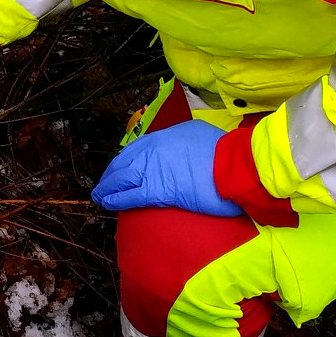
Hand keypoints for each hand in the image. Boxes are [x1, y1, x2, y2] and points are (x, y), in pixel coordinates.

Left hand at [90, 120, 241, 216]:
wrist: (235, 165)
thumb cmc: (224, 151)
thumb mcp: (199, 133)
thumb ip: (183, 139)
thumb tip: (180, 146)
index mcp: (163, 136)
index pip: (134, 148)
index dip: (124, 159)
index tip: (119, 166)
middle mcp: (152, 150)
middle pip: (122, 162)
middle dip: (111, 173)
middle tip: (104, 182)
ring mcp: (152, 170)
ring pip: (120, 178)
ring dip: (107, 187)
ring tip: (100, 195)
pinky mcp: (157, 191)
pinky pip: (128, 196)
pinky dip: (115, 199)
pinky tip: (107, 203)